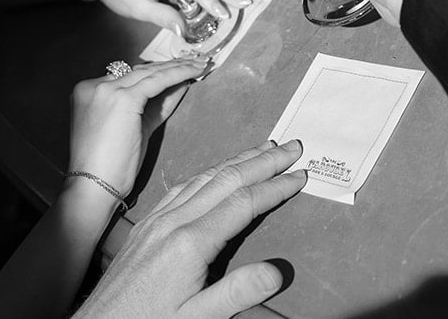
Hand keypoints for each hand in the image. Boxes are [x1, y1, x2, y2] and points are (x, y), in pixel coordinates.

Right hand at [69, 57, 211, 202]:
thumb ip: (152, 107)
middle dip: (168, 66)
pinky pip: (157, 80)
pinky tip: (194, 72)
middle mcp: (94, 86)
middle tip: (192, 62)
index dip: (155, 72)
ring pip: (149, 72)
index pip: (128, 76)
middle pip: (138, 71)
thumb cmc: (109, 165)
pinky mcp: (123, 98)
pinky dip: (178, 74)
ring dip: (178, 67)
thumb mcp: (131, 127)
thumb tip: (177, 88)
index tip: (175, 68)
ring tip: (199, 64)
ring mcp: (106, 90)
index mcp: (87, 91)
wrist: (94, 187)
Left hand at [74, 140, 306, 317]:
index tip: (300, 175)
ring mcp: (158, 219)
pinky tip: (217, 172)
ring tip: (263, 149)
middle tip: (291, 146)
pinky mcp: (147, 224)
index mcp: (190, 243)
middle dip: (262, 161)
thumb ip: (237, 293)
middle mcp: (173, 222)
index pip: (242, 202)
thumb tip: (277, 272)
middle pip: (226, 179)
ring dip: (237, 160)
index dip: (274, 187)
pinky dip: (209, 172)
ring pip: (204, 177)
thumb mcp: (197, 318)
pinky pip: (183, 187)